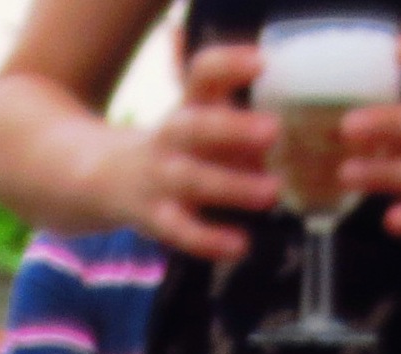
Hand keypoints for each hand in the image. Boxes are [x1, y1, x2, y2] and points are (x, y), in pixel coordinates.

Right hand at [123, 42, 278, 261]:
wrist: (106, 177)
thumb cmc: (177, 149)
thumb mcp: (201, 122)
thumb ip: (242, 129)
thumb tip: (294, 145)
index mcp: (186, 106)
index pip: (202, 73)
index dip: (229, 65)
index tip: (261, 62)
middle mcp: (170, 138)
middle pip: (196, 127)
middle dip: (233, 128)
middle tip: (273, 129)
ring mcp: (160, 178)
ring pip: (193, 180)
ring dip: (233, 186)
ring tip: (271, 191)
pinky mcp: (156, 218)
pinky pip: (182, 232)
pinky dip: (210, 240)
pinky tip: (240, 245)